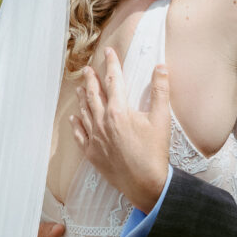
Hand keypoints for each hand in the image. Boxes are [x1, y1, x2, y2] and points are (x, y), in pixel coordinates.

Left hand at [70, 47, 170, 211]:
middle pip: (94, 94)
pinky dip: (76, 124)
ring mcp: (95, 138)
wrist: (145, 184)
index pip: (114, 80)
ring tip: (80, 88)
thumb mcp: (162, 119)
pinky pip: (80, 135)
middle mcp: (102, 122)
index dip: (111, 64)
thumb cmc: (155, 152)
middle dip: (91, 79)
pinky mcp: (92, 154)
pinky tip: (74, 118)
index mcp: (119, 111)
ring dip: (82, 98)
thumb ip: (160, 90)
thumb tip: (161, 67)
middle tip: (88, 69)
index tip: (108, 52)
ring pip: (85, 112)